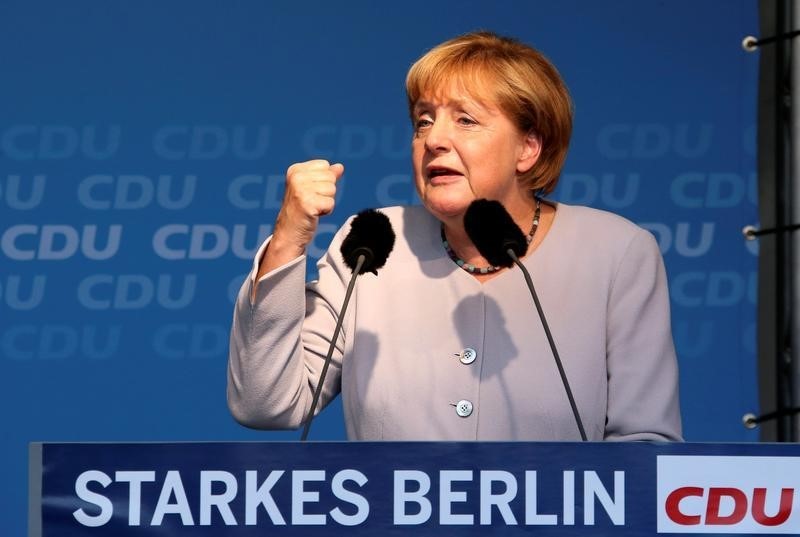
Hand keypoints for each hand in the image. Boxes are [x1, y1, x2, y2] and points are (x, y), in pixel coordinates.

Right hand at [258, 160, 344, 275]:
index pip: (325, 166)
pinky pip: (331, 203)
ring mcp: (301, 190)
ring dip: (326, 202)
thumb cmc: (301, 210)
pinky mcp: (307, 203)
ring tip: (312, 207)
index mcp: (295, 170)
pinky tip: (314, 214)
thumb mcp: (311, 188)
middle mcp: (296, 177)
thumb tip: (340, 166)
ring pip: (332, 190)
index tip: (310, 192)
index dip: (323, 181)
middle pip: (330, 177)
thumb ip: (326, 176)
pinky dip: (326, 211)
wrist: (289, 232)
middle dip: (326, 192)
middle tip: (311, 202)